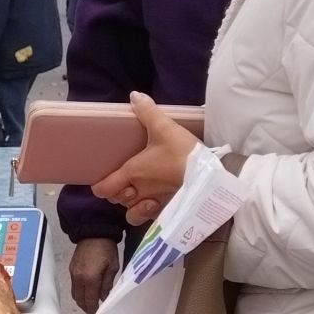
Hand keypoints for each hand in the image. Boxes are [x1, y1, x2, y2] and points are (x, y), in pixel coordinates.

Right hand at [68, 238, 120, 313]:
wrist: (93, 231)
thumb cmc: (107, 249)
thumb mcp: (112, 267)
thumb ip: (107, 285)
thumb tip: (104, 298)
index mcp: (90, 278)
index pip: (89, 301)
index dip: (93, 310)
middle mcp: (78, 278)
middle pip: (80, 300)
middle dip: (87, 308)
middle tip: (95, 312)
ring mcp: (72, 274)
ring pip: (75, 295)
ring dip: (82, 301)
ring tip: (91, 304)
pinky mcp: (71, 269)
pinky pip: (73, 286)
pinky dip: (79, 292)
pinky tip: (87, 292)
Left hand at [91, 92, 197, 226]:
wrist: (212, 176)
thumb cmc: (183, 152)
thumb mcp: (165, 127)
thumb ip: (148, 111)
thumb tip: (134, 95)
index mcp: (133, 173)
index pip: (104, 189)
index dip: (101, 186)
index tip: (104, 179)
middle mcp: (139, 192)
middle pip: (116, 201)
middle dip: (118, 193)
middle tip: (128, 181)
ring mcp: (154, 204)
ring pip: (132, 214)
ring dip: (132, 207)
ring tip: (141, 195)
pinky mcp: (169, 211)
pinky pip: (150, 218)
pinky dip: (150, 214)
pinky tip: (157, 202)